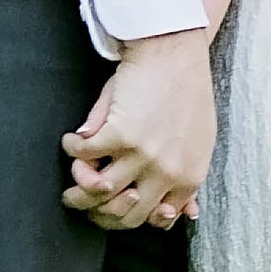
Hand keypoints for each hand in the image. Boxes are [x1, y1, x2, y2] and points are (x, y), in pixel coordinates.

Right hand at [63, 27, 215, 231]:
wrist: (174, 52)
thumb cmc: (185, 92)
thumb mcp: (198, 142)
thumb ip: (185, 179)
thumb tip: (179, 215)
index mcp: (188, 177)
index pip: (152, 219)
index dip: (124, 217)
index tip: (110, 206)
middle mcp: (166, 172)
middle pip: (122, 214)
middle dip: (95, 211)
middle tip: (80, 197)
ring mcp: (143, 156)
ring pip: (96, 191)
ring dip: (76, 186)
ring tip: (73, 174)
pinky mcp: (119, 135)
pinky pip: (83, 156)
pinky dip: (72, 148)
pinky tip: (74, 138)